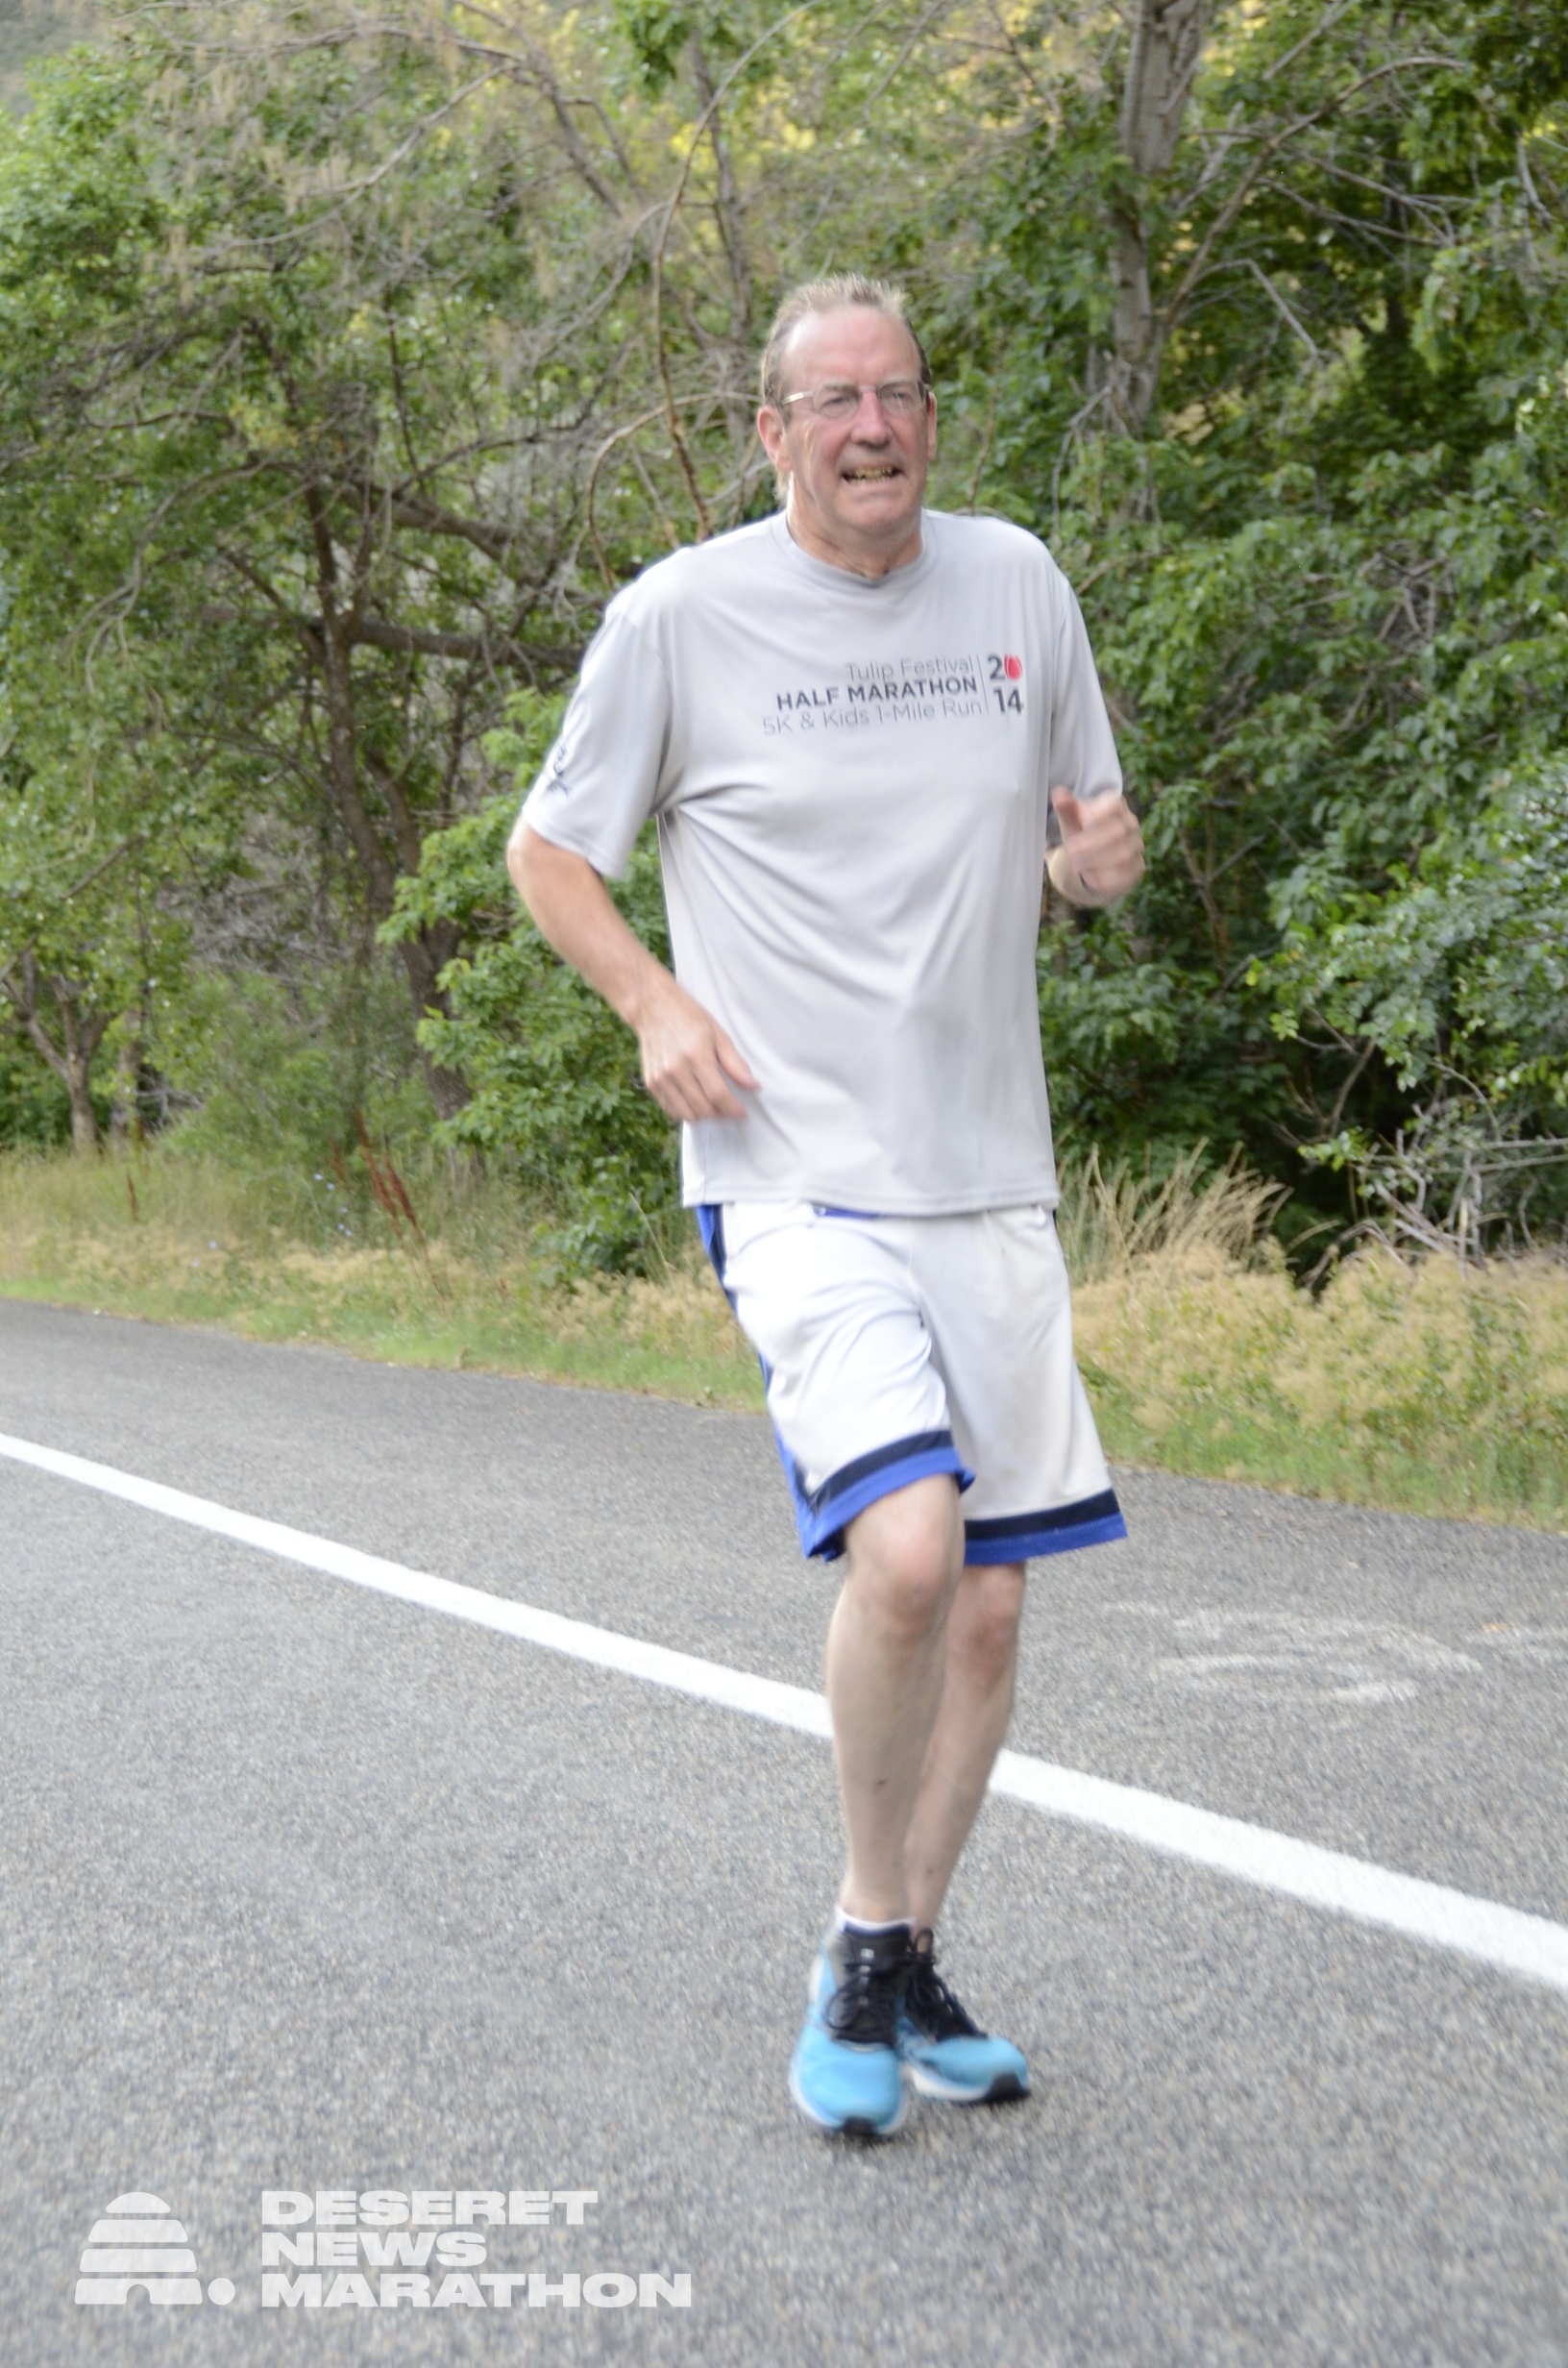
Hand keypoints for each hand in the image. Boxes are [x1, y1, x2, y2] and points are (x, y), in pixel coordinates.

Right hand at [634, 971, 757, 1121]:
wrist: (653, 1008)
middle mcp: (676, 1070)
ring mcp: (661, 1078)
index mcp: (696, 1055)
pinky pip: (670, 1109)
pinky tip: (694, 1101)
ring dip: (703, 1115)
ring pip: (686, 1114)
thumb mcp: (718, 1034)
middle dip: (721, 1113)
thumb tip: (753, 1086)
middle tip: (730, 1108)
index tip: (742, 1112)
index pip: (718, 1095)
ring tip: (713, 1106)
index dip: (733, 1108)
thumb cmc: (688, 1017)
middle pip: (703, 1108)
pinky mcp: (651, 1082)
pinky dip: (685, 1111)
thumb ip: (735, 1063)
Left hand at [1049, 789, 1145, 905]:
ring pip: (1122, 855)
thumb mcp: (1071, 823)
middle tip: (1071, 851)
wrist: (1091, 863)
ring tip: (1077, 864)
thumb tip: (1059, 794)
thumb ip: (1066, 809)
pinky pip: (1124, 875)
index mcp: (1115, 807)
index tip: (1082, 821)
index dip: (1099, 812)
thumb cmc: (1081, 836)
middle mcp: (1131, 825)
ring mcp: (1137, 847)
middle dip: (1090, 843)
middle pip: (1117, 831)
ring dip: (1094, 861)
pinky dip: (1103, 878)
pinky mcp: (1137, 869)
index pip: (1115, 804)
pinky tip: (1089, 876)